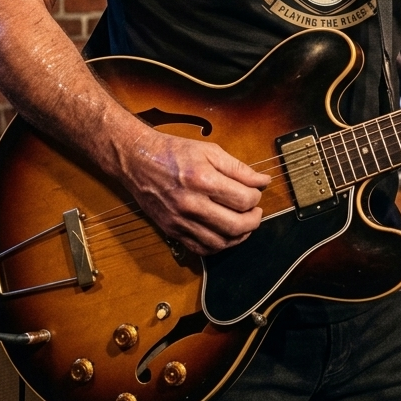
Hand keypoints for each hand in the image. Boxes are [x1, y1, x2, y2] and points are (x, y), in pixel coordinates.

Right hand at [126, 130, 269, 255]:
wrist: (139, 161)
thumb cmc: (174, 152)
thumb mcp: (209, 151)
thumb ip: (238, 168)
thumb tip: (262, 181)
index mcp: (203, 179)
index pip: (243, 200)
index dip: (256, 197)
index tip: (256, 191)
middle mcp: (191, 204)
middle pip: (235, 225)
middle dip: (254, 220)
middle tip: (256, 211)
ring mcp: (180, 220)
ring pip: (220, 242)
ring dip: (239, 236)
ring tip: (244, 223)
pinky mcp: (172, 230)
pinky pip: (201, 249)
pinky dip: (218, 246)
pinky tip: (224, 234)